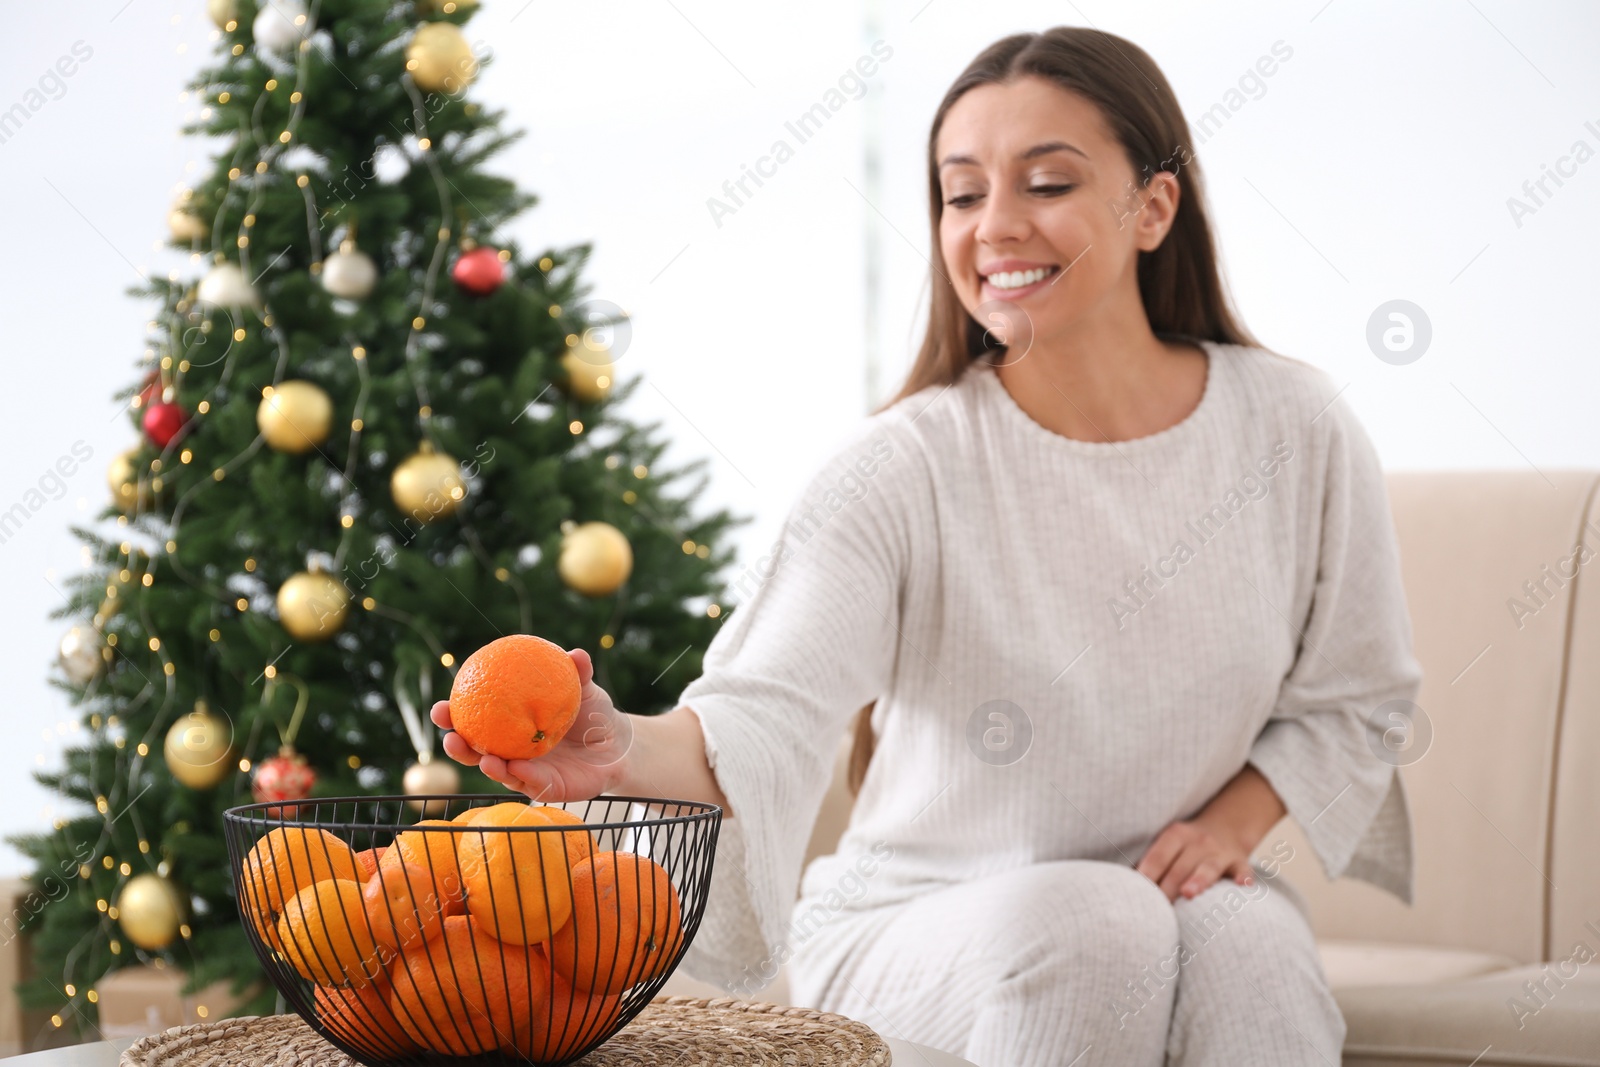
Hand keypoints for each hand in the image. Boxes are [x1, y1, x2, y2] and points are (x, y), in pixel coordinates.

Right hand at [429, 647, 634, 802]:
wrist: (619, 745)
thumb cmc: (593, 713)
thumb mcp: (585, 690)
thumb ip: (579, 672)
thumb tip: (576, 653)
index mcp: (510, 724)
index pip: (475, 719)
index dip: (453, 716)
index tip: (440, 708)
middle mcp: (512, 750)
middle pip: (476, 751)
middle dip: (458, 746)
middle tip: (449, 736)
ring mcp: (526, 772)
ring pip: (499, 771)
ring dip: (487, 766)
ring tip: (483, 759)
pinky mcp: (546, 789)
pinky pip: (531, 784)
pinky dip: (522, 775)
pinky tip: (517, 767)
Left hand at [1134, 817, 1254, 902]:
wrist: (1227, 828)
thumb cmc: (1187, 846)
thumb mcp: (1170, 844)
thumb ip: (1152, 862)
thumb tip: (1125, 886)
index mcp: (1176, 835)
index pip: (1159, 856)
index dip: (1148, 874)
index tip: (1139, 892)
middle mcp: (1199, 841)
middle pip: (1180, 867)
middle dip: (1167, 888)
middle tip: (1157, 911)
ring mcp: (1221, 851)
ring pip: (1208, 867)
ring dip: (1198, 880)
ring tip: (1188, 893)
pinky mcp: (1240, 862)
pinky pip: (1243, 869)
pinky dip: (1242, 877)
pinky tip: (1242, 885)